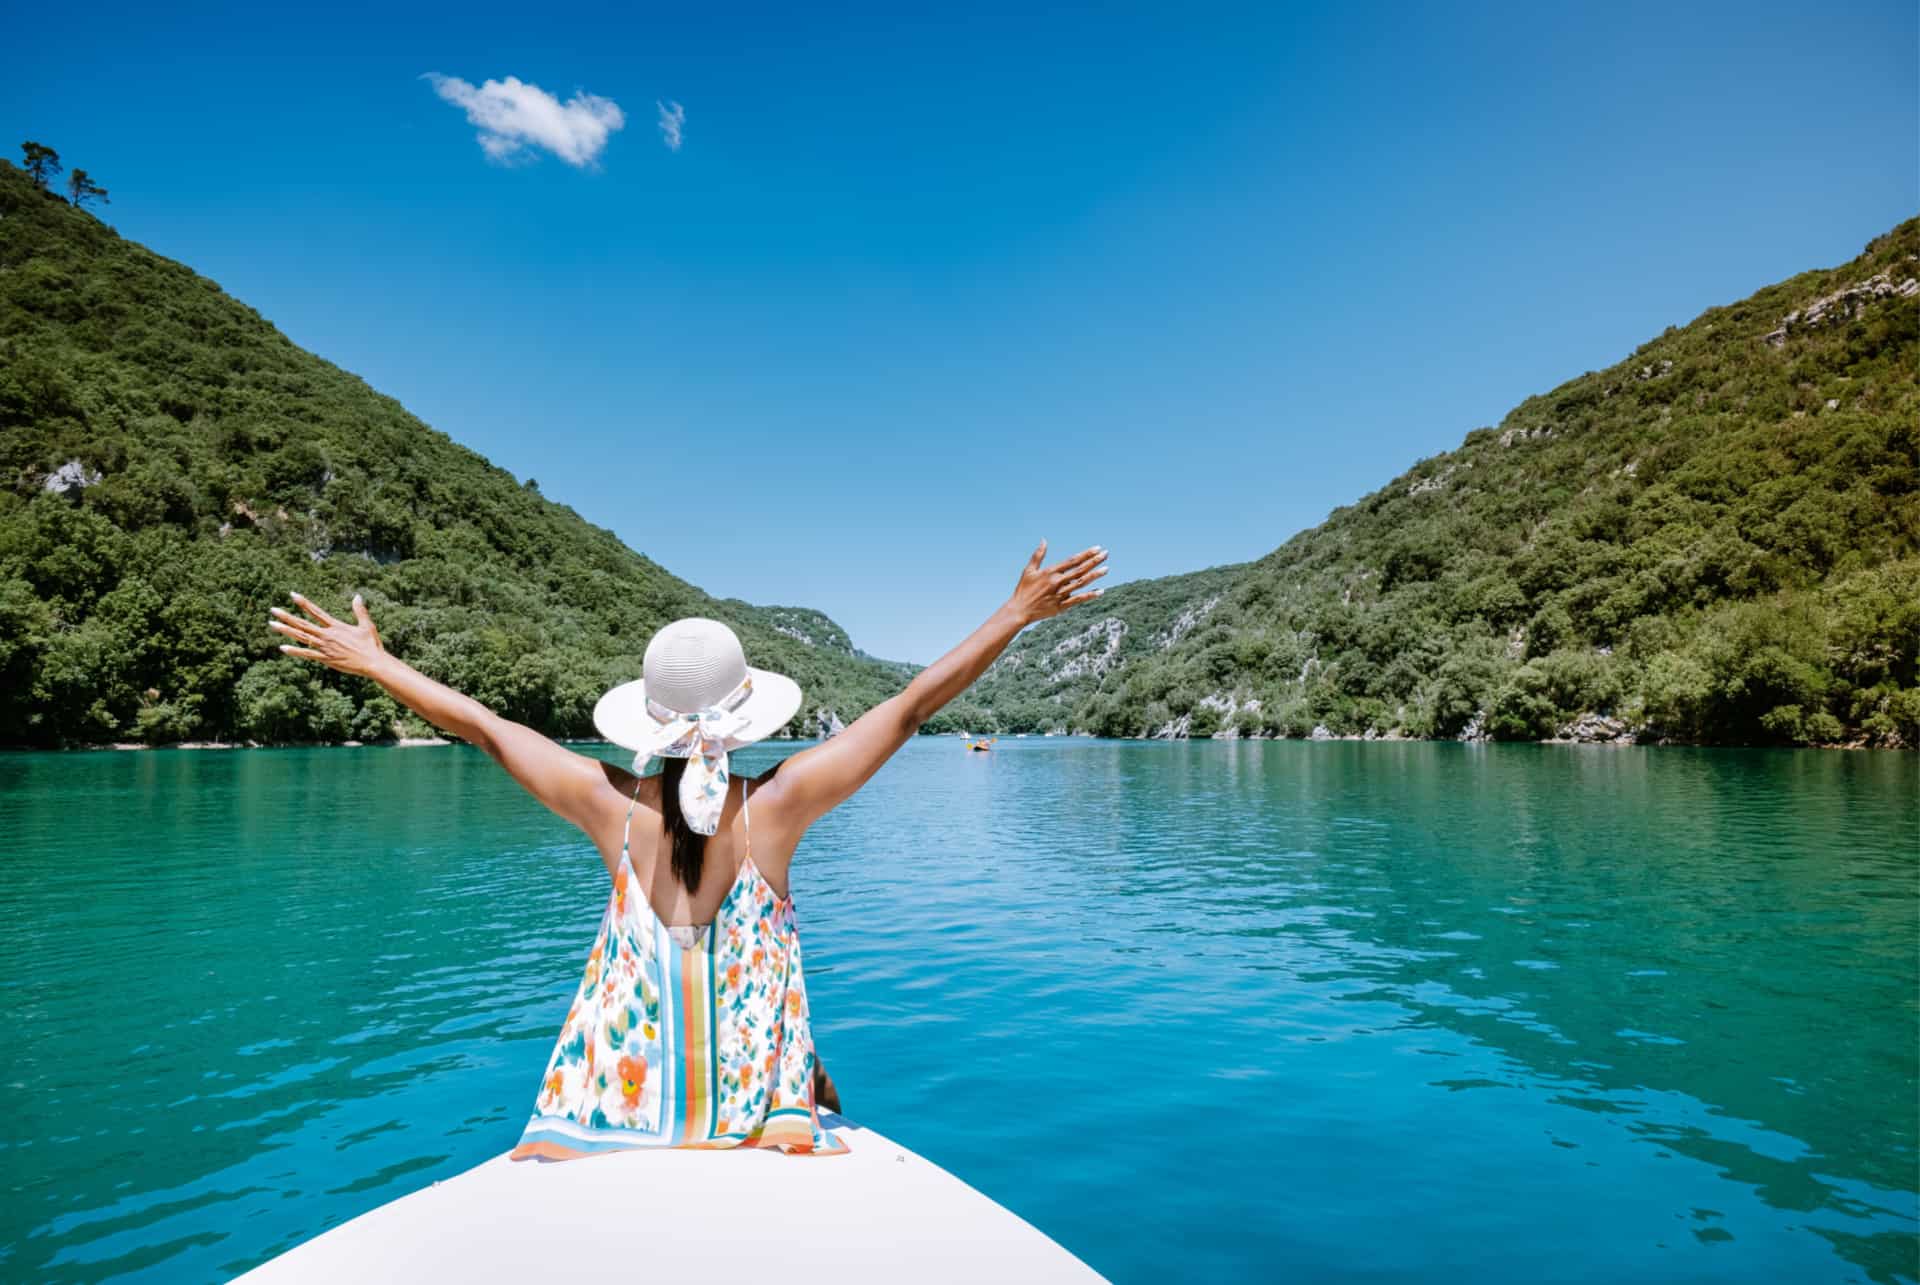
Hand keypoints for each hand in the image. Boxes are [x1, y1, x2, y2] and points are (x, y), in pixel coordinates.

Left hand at [269, 592, 385, 676]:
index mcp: (336, 626)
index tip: (292, 595)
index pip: (316, 612)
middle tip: (273, 610)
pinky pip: (307, 654)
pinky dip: (295, 651)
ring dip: (286, 631)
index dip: (304, 603)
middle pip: (303, 624)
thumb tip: (357, 596)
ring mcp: (325, 647)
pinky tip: (282, 648)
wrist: (372, 662)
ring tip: (272, 624)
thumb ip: (360, 610)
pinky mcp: (326, 659)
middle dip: (287, 616)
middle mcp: (328, 635)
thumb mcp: (366, 625)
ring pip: (302, 637)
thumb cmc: (371, 644)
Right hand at [1008, 540, 1107, 624]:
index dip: (1086, 554)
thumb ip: (1038, 555)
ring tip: (1106, 568)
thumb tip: (1044, 540)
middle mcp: (1057, 582)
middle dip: (1094, 561)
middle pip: (1080, 570)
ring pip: (1081, 583)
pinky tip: (1100, 591)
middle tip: (1106, 554)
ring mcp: (1060, 595)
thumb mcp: (1029, 570)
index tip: (1097, 548)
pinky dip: (1090, 595)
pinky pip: (1078, 599)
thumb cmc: (1023, 590)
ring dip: (1095, 576)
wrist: (1019, 610)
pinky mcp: (1061, 606)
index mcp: (1050, 572)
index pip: (1072, 561)